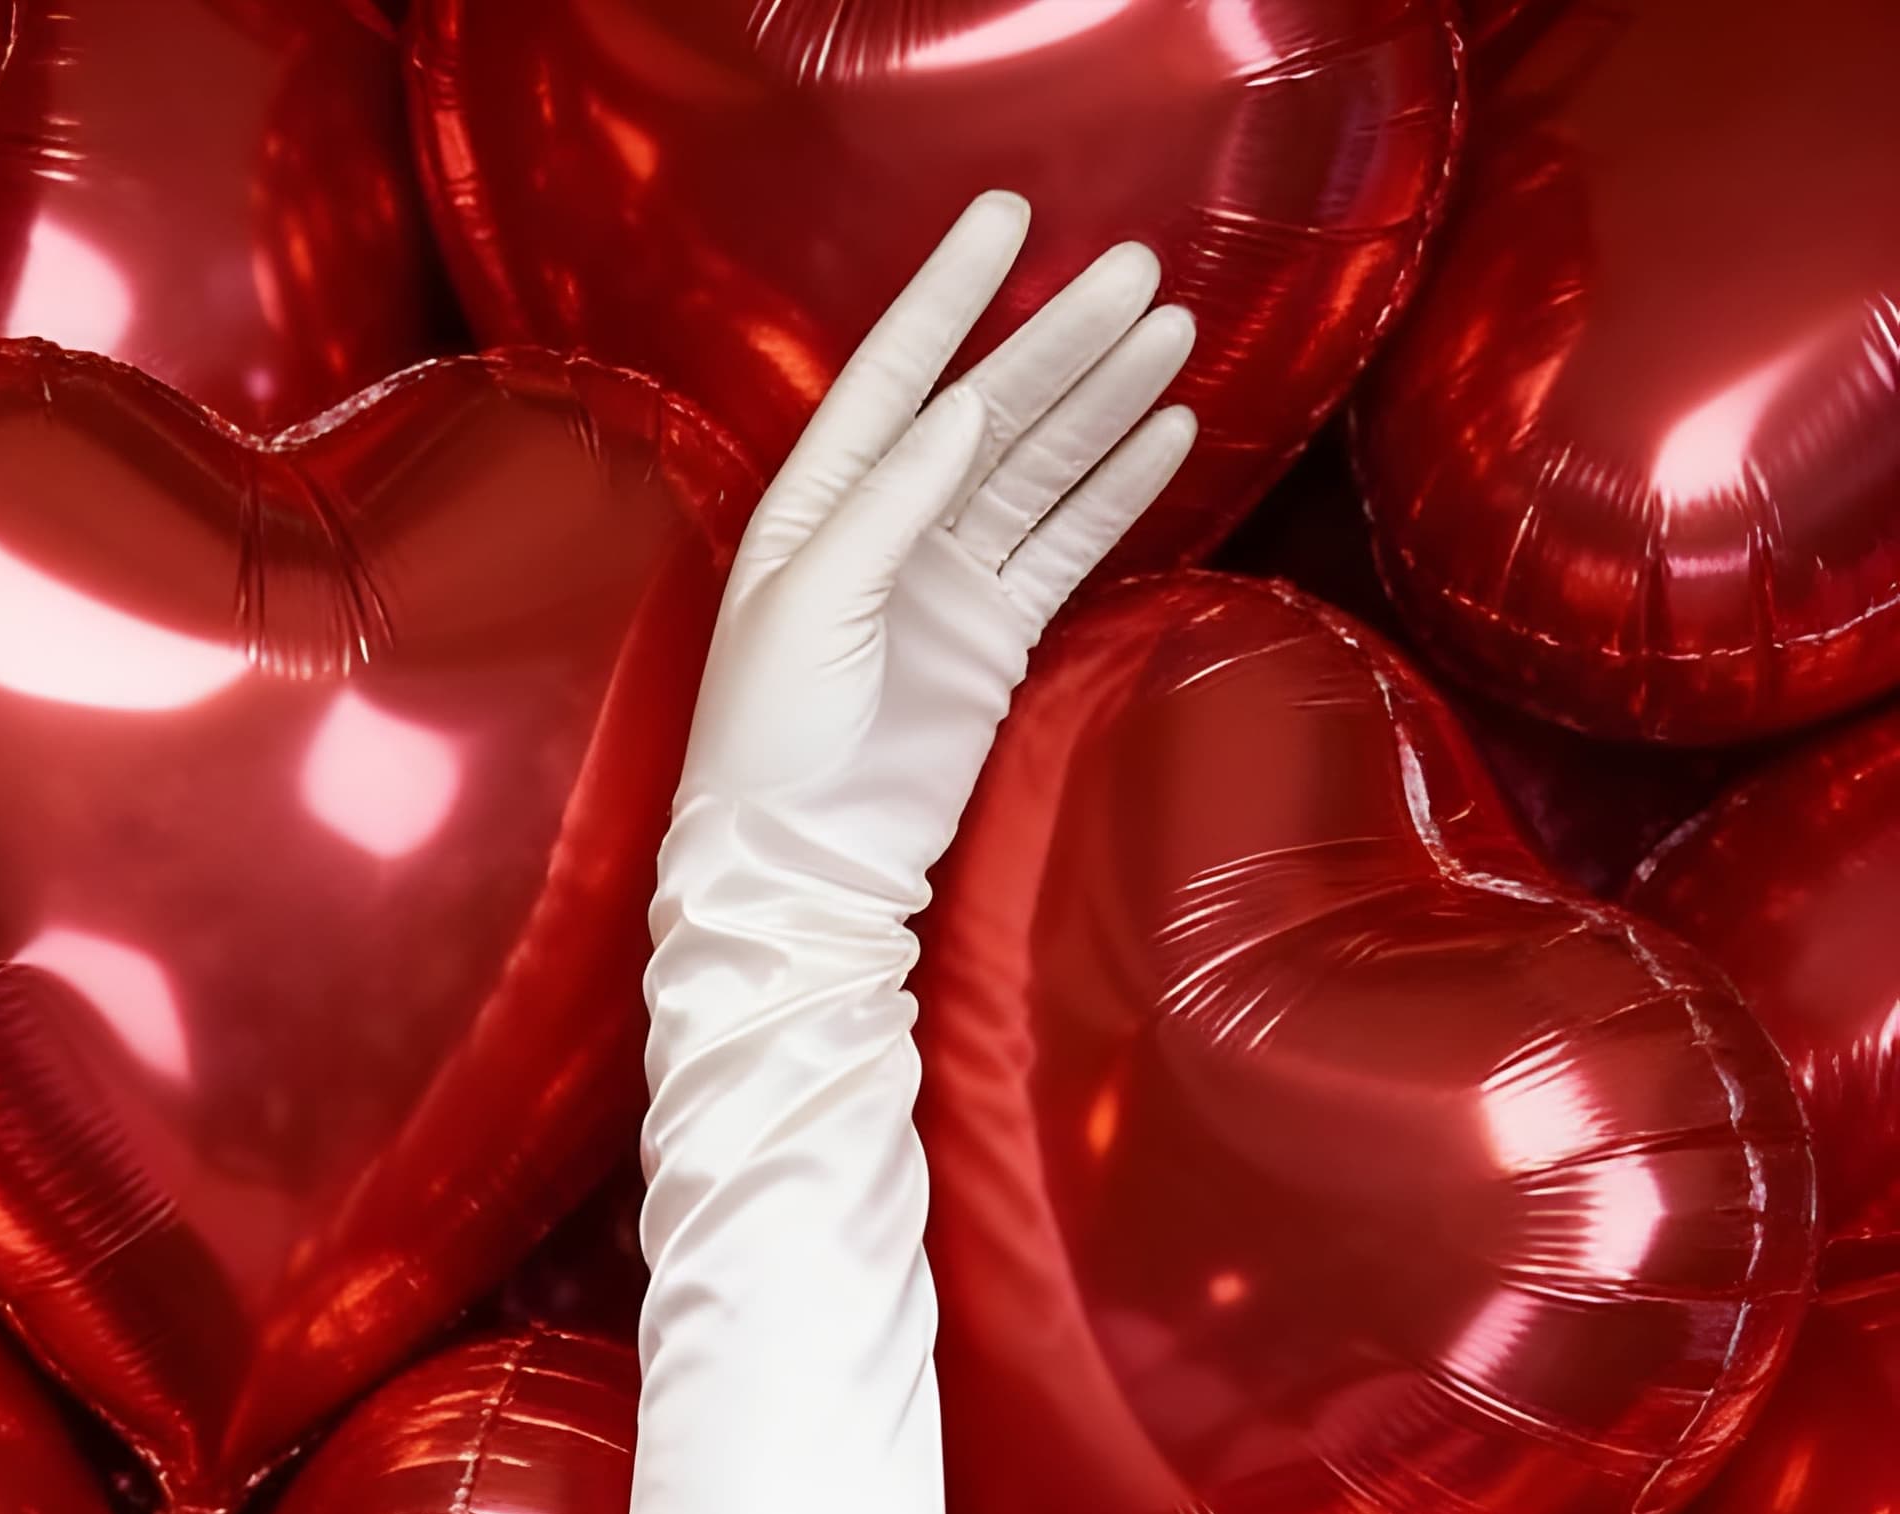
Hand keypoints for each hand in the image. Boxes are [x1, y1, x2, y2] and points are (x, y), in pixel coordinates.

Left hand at [674, 194, 1196, 896]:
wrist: (805, 867)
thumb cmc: (771, 742)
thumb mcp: (808, 608)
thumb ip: (883, 507)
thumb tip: (960, 413)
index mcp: (816, 506)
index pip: (891, 377)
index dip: (948, 297)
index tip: (1006, 218)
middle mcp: (886, 526)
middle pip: (988, 412)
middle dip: (1059, 341)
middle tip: (1136, 271)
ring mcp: (947, 579)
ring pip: (1038, 468)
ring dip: (1103, 401)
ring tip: (1171, 332)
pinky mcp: (995, 634)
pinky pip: (1065, 544)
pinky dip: (1114, 491)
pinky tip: (1165, 431)